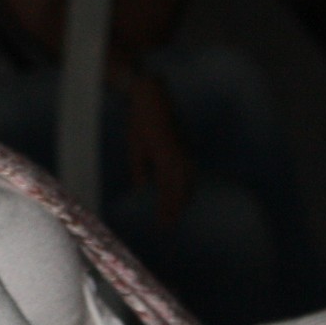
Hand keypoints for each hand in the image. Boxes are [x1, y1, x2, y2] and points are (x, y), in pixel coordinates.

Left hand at [124, 71, 193, 226]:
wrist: (153, 96)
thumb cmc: (139, 121)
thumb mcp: (134, 147)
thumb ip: (139, 170)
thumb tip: (142, 189)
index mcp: (167, 160)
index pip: (169, 194)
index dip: (167, 213)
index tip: (163, 228)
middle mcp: (181, 159)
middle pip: (183, 193)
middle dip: (176, 210)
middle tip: (168, 227)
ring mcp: (187, 152)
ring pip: (190, 184)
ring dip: (183, 200)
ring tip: (175, 214)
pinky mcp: (188, 147)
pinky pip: (191, 173)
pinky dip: (187, 186)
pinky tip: (182, 192)